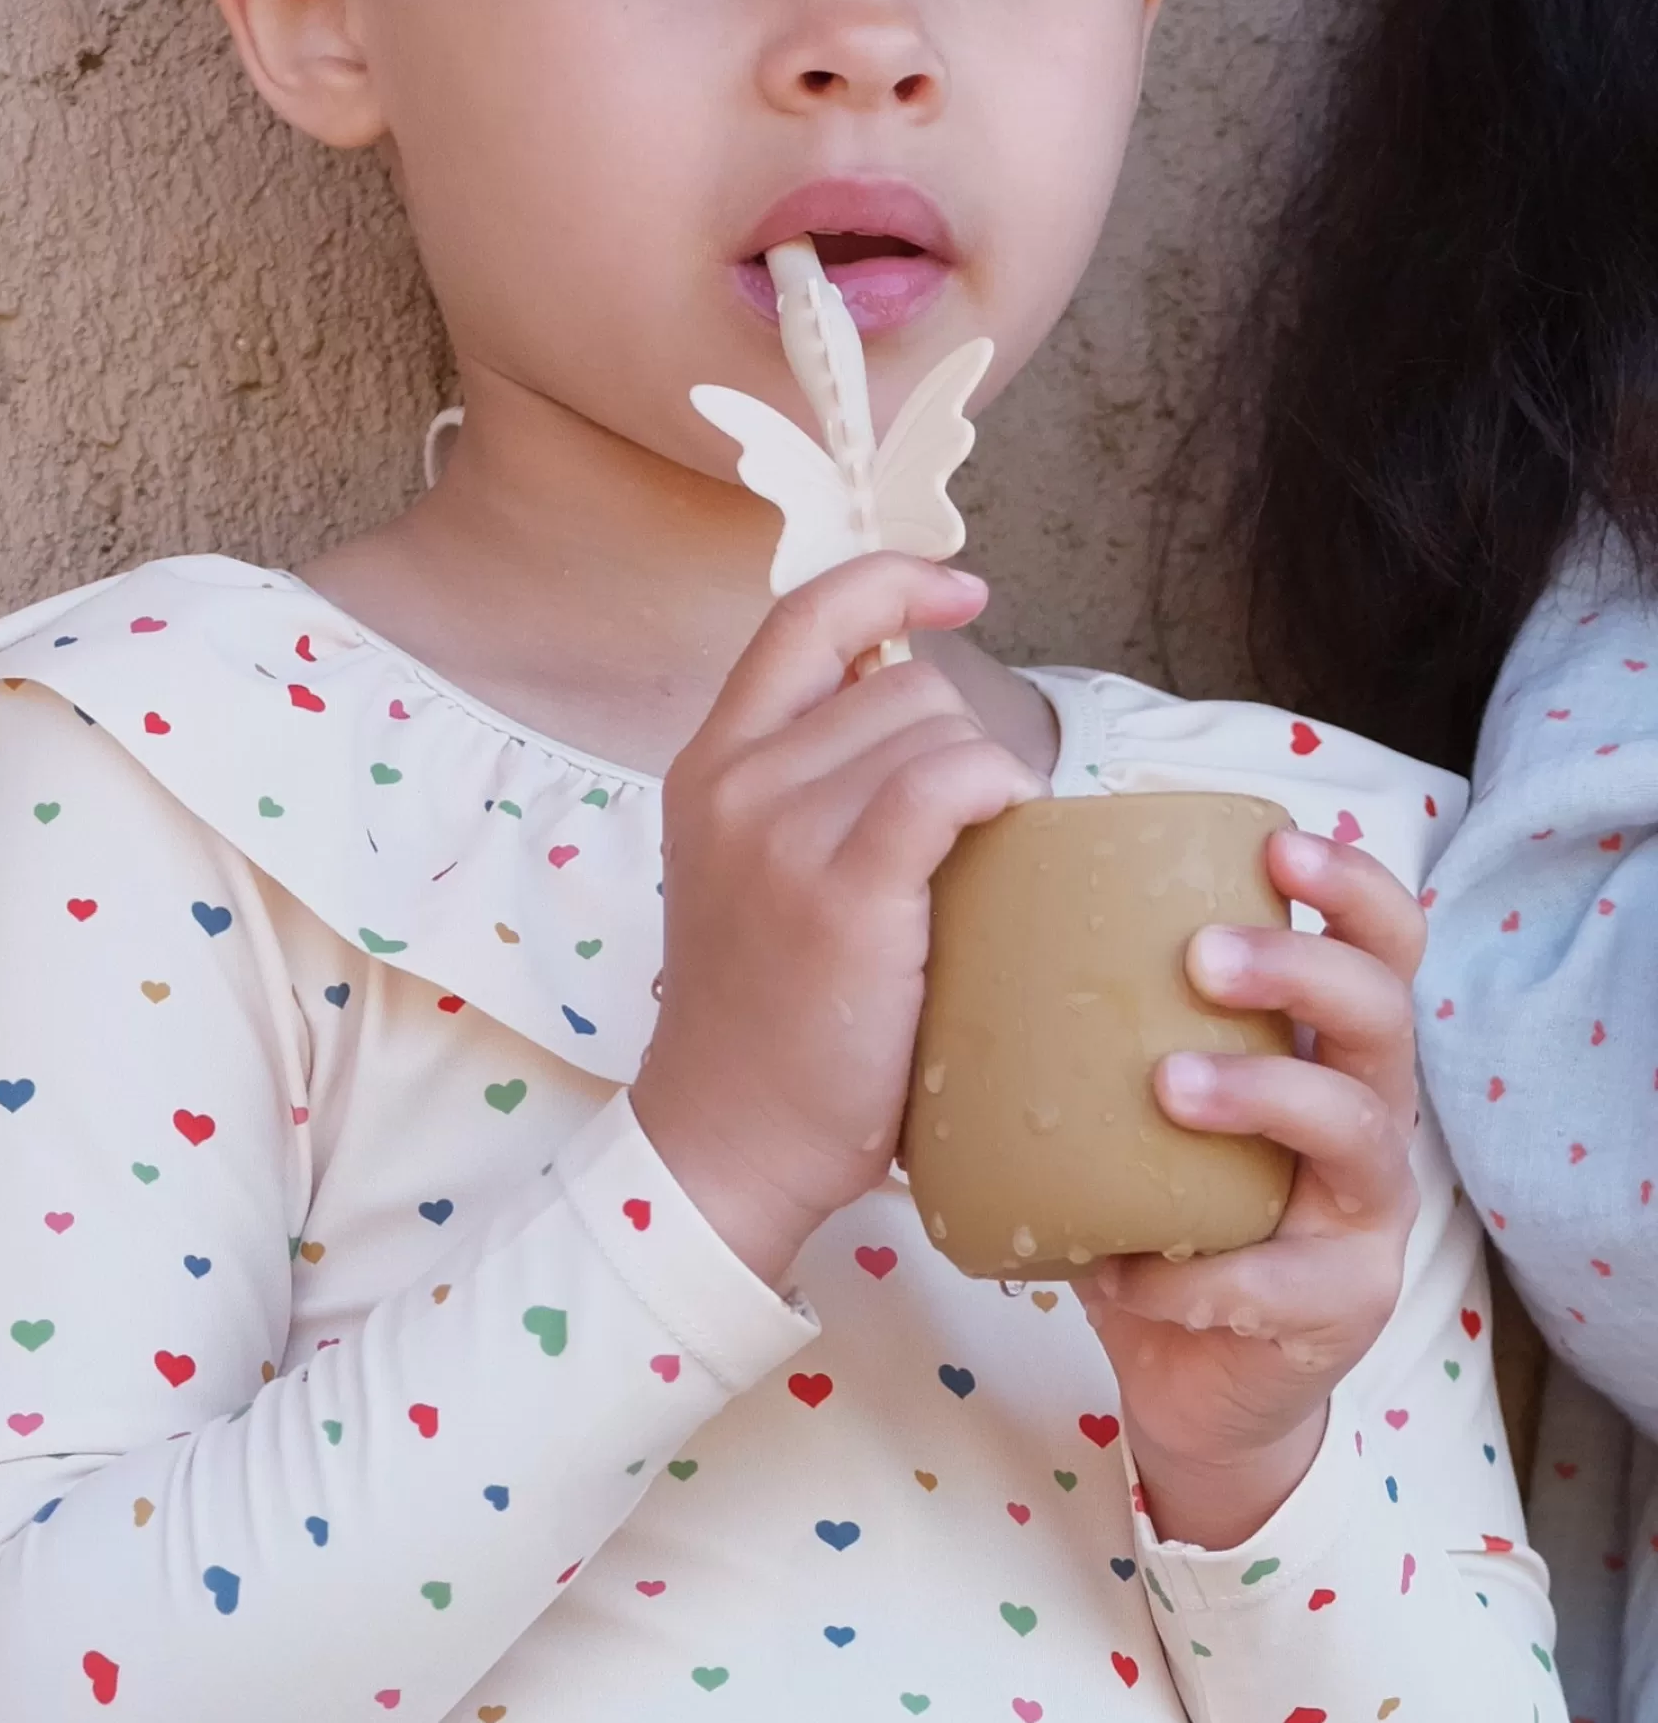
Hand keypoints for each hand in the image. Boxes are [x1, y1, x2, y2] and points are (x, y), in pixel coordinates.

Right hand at [632, 554, 1047, 1287]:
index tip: (963, 590)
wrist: (725, 1140)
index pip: (802, 616)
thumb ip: (804, 785)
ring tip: (984, 860)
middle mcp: (735, 783)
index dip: (893, 582)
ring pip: (934, 729)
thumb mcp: (748, 870)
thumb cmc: (763, 1019)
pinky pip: (948, 783)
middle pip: (900, 686)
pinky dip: (998, 791)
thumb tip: (912, 702)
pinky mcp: (841, 893)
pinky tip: (1012, 832)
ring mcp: (780, 834)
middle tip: (968, 832)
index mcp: (708, 765)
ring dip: (988, 778)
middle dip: (961, 740)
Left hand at [1073, 831, 1424, 1549]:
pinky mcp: (1342, 1304)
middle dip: (1300, 968)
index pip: (1380, 940)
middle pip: (1383, 1011)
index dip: (1349, 884)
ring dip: (1260, 1093)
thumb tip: (972, 915)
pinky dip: (1197, 1273)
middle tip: (1200, 956)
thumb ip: (1100, 1027)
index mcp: (1324, 1046)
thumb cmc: (1162, 1207)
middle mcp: (1368, 1113)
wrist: (1190, 1376)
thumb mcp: (1139, 1106)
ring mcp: (1366, 1212)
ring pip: (1354, 1128)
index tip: (1275, 842)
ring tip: (1167, 1085)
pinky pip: (1281, 1278)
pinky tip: (1128, 1271)